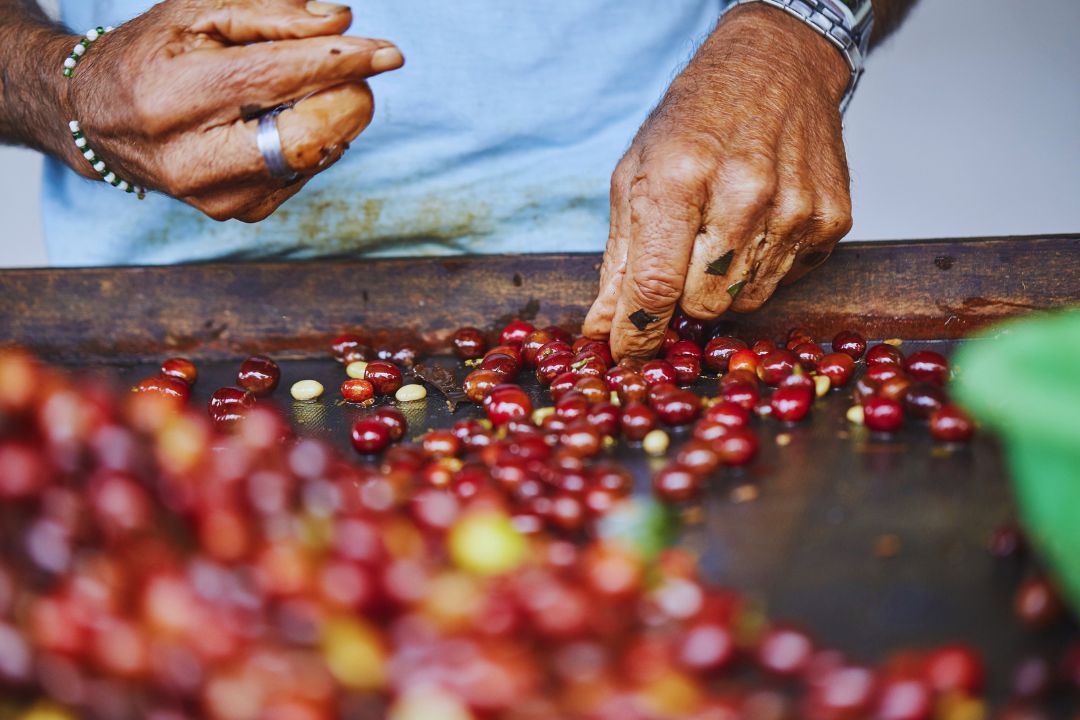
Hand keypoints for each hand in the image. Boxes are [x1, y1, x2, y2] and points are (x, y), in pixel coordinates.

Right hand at [58, 0, 403, 221]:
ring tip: (307, 91)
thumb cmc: (155, 55)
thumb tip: (341, 24)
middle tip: (358, 72)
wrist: (100, 120)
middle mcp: (191, 159)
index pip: (275, 78)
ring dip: (332, 119)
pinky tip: (287, 121)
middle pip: (302, 138)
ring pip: (310, 159)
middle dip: (347, 100)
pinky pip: (303, 173)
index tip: (390, 53)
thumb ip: (270, 13)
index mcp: (173, 97)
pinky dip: (313, 142)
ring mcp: (216, 197)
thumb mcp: (198, 12)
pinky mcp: (238, 214)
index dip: (339, 64)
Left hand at [583, 4, 852, 358]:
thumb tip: (603, 329)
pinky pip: (786, 280)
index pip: (654, 284)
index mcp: (679, 177)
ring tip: (721, 234)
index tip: (625, 354)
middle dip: (683, 298)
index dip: (637, 332)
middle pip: (703, 304)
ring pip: (746, 301)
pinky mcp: (831, 219)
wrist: (776, 66)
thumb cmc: (695, 119)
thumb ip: (620, 259)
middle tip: (681, 263)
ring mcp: (795, 207)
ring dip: (723, 285)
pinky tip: (757, 224)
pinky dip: (763, 267)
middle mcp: (742, 193)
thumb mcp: (636, 174)